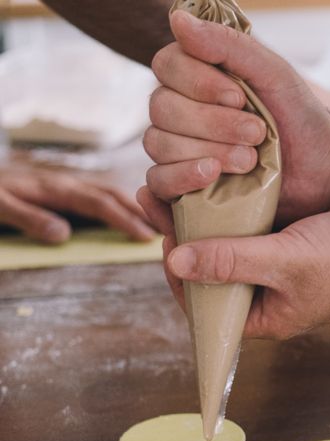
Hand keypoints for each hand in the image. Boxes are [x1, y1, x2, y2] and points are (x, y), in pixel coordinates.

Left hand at [0, 168, 154, 243]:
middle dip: (140, 210)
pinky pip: (94, 195)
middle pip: (110, 194)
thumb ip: (29, 219)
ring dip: (131, 206)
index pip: (97, 204)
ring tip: (153, 221)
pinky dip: (114, 204)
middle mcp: (62, 183)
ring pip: (105, 192)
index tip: (146, 236)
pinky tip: (123, 213)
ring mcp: (60, 185)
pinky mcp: (57, 190)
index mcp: (53, 188)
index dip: (124, 219)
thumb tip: (64, 235)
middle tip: (167, 226)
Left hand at [137, 188, 329, 338]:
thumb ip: (231, 261)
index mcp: (267, 317)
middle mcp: (270, 295)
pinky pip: (253, 224)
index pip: (206, 306)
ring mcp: (283, 265)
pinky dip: (235, 205)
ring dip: (207, 216)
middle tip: (160, 197)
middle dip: (187, 238)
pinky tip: (217, 177)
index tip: (164, 236)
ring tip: (180, 182)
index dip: (178, 274)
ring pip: (230, 243)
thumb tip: (177, 260)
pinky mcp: (294, 237)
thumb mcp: (287, 262)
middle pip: (213, 271)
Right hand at [144, 10, 329, 220]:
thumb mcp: (273, 74)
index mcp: (196, 77)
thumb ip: (230, 46)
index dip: (199, 83)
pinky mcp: (185, 186)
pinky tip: (211, 176)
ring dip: (208, 151)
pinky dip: (181, 178)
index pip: (167, 67)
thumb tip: (179, 20)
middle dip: (213, 123)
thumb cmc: (298, 116)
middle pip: (162, 108)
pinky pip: (158, 182)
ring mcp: (179, 149)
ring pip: (159, 144)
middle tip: (257, 133)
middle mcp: (181, 110)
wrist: (322, 167)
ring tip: (250, 160)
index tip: (240, 97)